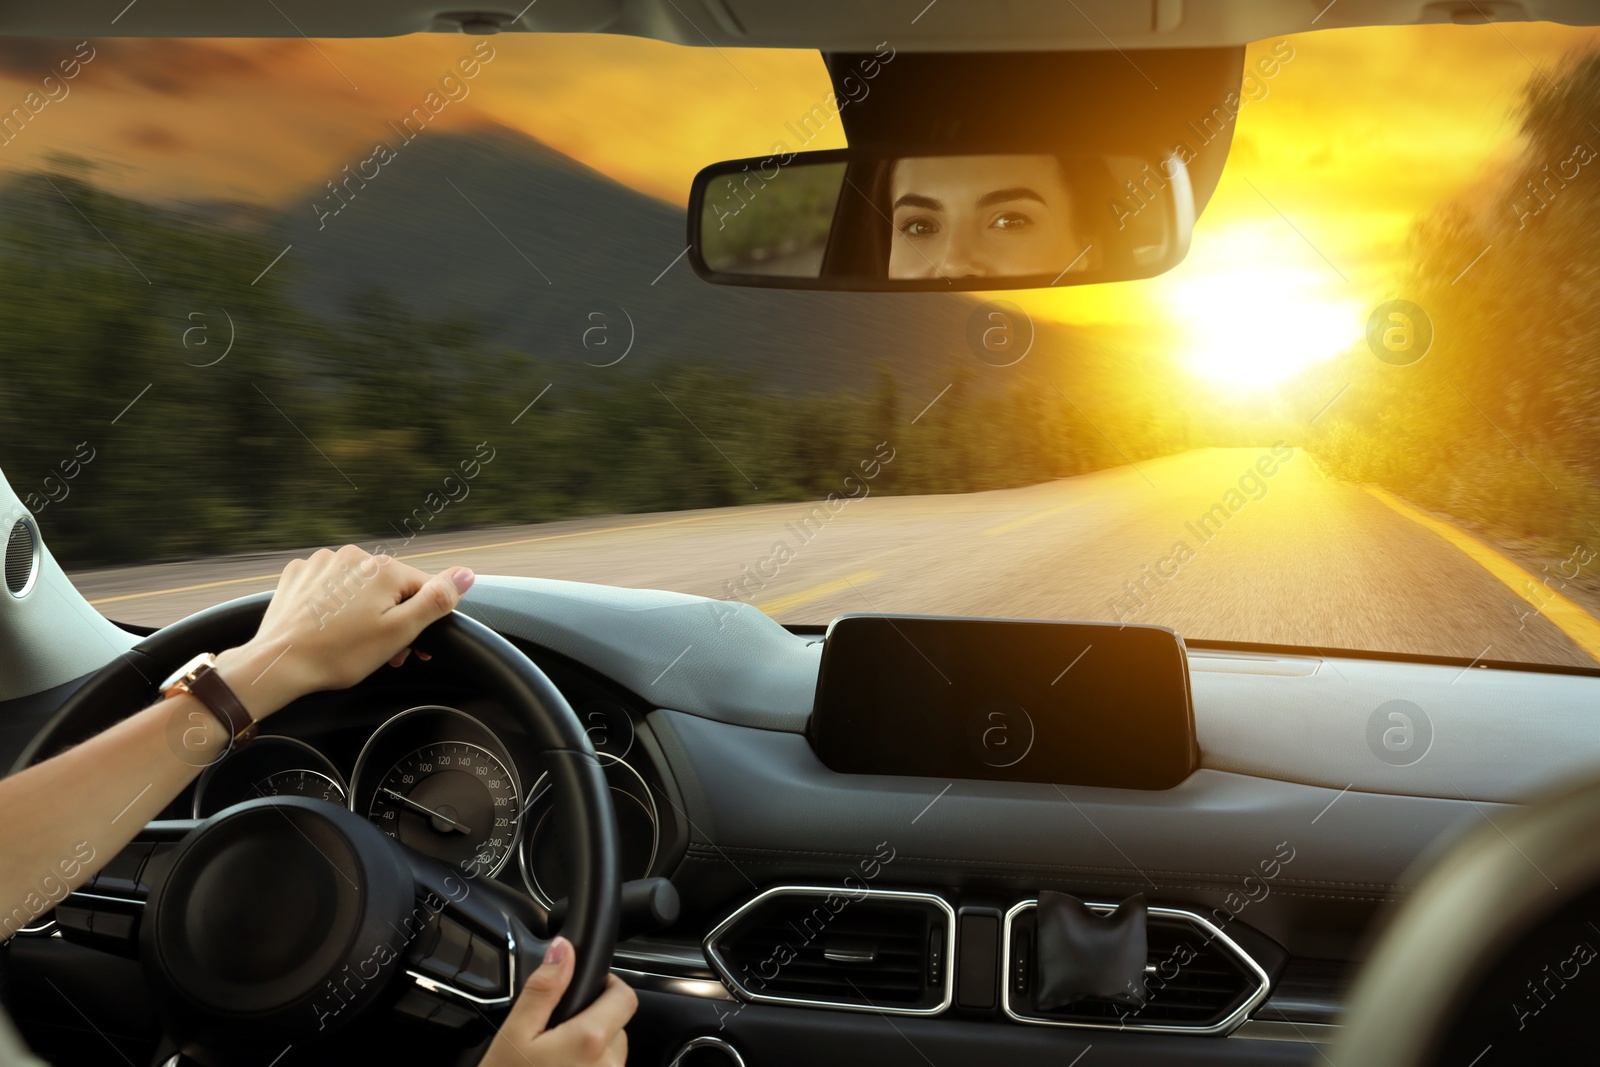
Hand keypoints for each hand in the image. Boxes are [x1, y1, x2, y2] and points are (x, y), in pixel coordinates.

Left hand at [213, 545, 474, 719]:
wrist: (279, 663)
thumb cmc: (338, 654)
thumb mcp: (399, 632)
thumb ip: (436, 600)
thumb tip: (466, 574)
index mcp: (383, 569)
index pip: (423, 589)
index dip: (422, 620)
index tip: (413, 647)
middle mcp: (353, 557)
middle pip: (390, 587)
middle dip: (392, 617)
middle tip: (384, 652)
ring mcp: (322, 563)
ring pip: (360, 586)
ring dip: (365, 611)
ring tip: (353, 643)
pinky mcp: (300, 575)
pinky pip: (331, 585)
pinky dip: (336, 604)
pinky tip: (329, 627)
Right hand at [481, 936, 636, 1066]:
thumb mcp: (516, 1033)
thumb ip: (544, 989)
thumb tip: (564, 950)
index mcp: (590, 1041)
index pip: (626, 997)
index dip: (608, 986)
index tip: (586, 988)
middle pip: (618, 1027)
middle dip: (593, 1022)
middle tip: (555, 1033)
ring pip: (611, 1055)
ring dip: (591, 1051)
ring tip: (553, 1060)